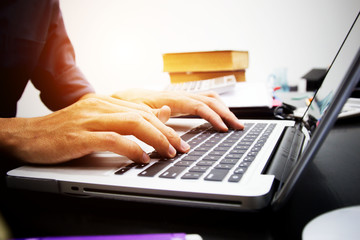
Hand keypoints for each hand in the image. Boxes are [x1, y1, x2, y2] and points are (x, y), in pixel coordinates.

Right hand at [0, 93, 189, 163]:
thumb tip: (160, 114)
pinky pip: (112, 139)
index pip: (144, 110)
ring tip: (168, 152)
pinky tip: (142, 158)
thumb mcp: (99, 120)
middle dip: (166, 132)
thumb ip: (128, 116)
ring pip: (132, 123)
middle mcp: (101, 106)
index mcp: (106, 102)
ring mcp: (90, 119)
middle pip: (143, 115)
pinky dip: (131, 148)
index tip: (179, 140)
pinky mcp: (80, 136)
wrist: (28, 135)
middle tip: (181, 147)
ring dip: (155, 139)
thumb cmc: (65, 131)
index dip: (165, 125)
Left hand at [112, 89, 243, 130]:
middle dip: (226, 113)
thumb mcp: (136, 112)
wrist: (120, 99)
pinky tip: (218, 115)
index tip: (223, 128)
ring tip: (234, 122)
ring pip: (209, 98)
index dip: (213, 117)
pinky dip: (214, 107)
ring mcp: (181, 97)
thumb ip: (152, 114)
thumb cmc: (127, 106)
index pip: (199, 105)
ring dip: (223, 109)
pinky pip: (203, 100)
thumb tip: (168, 111)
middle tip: (238, 126)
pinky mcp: (181, 101)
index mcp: (171, 98)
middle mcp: (179, 95)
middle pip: (210, 100)